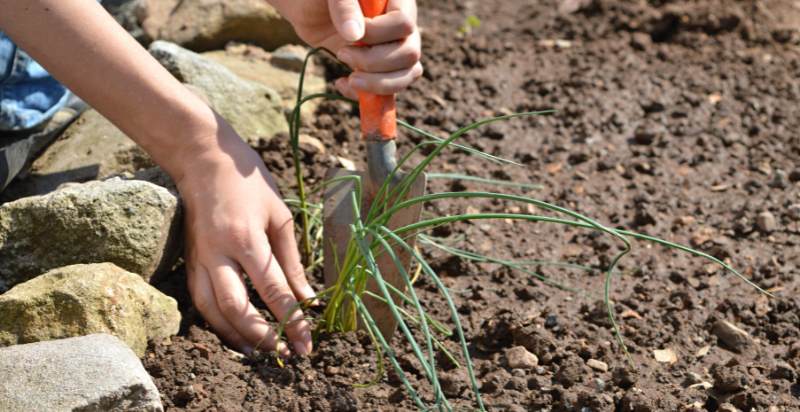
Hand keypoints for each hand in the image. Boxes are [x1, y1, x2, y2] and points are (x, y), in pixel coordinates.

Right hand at [176, 115, 314, 355]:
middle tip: (285, 352)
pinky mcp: (188, 262)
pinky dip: (216, 323)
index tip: (306, 342)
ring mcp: (198, 258)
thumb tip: (307, 297)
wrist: (202, 159)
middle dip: (262, 336)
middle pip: (236, 307)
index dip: (291, 319)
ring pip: (211, 310)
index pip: (272, 289)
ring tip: (259, 352)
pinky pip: (199, 301)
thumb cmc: (248, 182)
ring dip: (235, 336)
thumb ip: (291, 260)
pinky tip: (234, 334)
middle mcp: (217, 252)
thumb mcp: (279, 214)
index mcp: (245, 237)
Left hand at [273, 0, 421, 98]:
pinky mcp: (379, 70)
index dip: (379, 34)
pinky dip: (366, 96)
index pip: (405, 24)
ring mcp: (393, 50)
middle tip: (343, 53)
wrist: (305, 9)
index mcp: (396, 2)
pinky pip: (388, 91)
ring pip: (407, 75)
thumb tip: (355, 35)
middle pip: (410, 54)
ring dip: (378, 83)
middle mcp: (401, 28)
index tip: (352, 32)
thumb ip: (344, 7)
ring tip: (350, 79)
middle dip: (375, 62)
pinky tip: (342, 84)